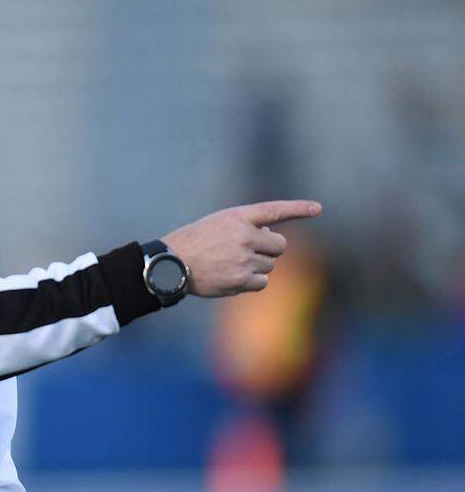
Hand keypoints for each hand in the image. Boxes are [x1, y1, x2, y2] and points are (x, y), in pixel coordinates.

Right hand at [162, 200, 321, 296]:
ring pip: (270, 265)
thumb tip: (272, 241)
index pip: (275, 210)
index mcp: (238, 217)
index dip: (298, 208)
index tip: (318, 209)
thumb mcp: (219, 223)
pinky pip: (262, 282)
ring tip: (231, 264)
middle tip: (248, 251)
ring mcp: (244, 259)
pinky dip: (252, 281)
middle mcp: (244, 236)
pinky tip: (232, 276)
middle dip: (269, 249)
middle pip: (279, 246)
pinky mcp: (241, 280)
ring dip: (257, 266)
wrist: (173, 263)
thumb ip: (247, 227)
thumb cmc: (196, 241)